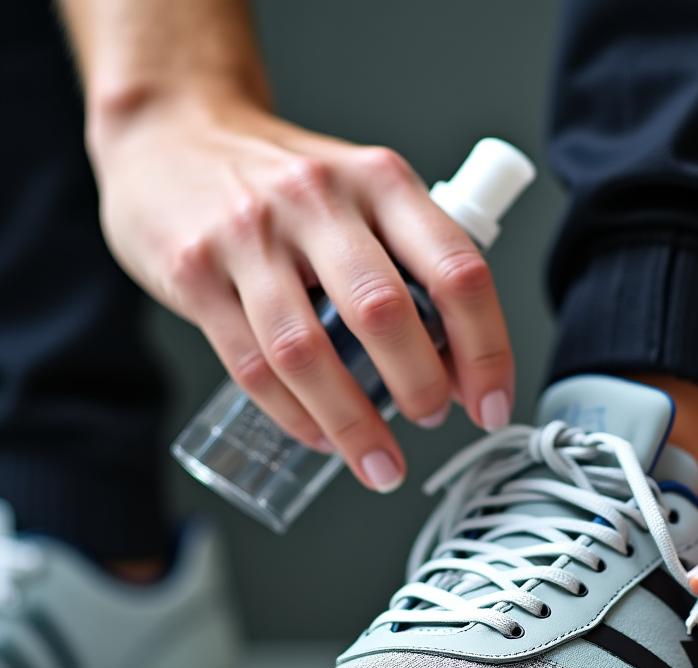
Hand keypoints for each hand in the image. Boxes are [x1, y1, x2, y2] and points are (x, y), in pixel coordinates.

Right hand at [89, 94, 512, 491]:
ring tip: (381, 463)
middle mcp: (317, 200)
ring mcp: (249, 235)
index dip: (486, 350)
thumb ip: (412, 263)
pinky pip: (251, 365)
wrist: (167, 135)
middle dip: (420, 387)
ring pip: (308, 352)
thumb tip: (461, 366)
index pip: (457, 270)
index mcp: (380, 181)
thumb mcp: (363, 195)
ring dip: (353, 424)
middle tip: (430, 420)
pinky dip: (294, 416)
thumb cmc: (283, 184)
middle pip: (384, 312)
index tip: (492, 405)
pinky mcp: (194, 272)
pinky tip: (320, 437)